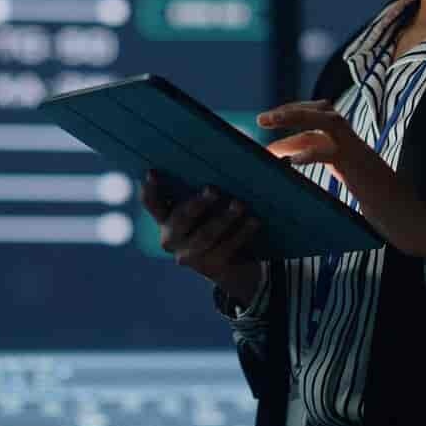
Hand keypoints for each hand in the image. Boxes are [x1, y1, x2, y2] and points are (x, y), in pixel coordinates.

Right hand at [139, 173, 262, 299]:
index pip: (152, 203)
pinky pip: (226, 248)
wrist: (233, 265)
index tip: (153, 172)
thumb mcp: (213, 203)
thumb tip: (275, 158)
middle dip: (197, 204)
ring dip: (224, 219)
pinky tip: (254, 221)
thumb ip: (220, 183)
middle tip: (213, 189)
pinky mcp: (210, 267)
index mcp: (166, 217)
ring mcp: (189, 255)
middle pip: (180, 220)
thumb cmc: (219, 219)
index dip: (150, 189)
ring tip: (239, 204)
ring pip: (205, 236)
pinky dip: (241, 233)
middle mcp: (171, 238)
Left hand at [260, 100, 425, 264]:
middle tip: (262, 118)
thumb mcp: (356, 185)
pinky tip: (291, 162)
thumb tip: (304, 169)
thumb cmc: (386, 211)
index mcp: (354, 148)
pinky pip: (332, 154)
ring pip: (327, 123)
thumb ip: (337, 171)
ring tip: (268, 122)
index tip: (273, 123)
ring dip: (295, 119)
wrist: (415, 224)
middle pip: (323, 113)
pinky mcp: (361, 172)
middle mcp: (357, 145)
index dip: (298, 117)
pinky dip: (309, 154)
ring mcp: (360, 156)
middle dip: (291, 110)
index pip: (324, 121)